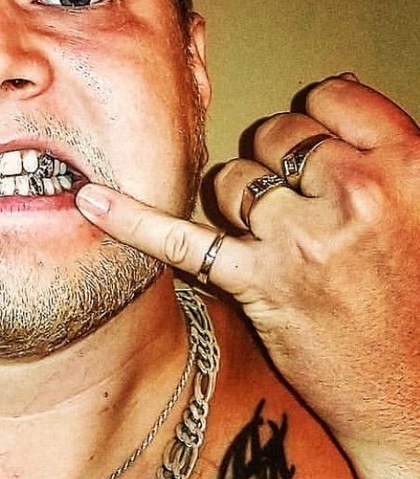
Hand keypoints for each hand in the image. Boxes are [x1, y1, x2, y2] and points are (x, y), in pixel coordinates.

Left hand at [75, 75, 419, 464]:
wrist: (408, 387)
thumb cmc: (412, 296)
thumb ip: (380, 152)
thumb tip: (336, 92)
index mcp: (408, 164)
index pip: (331, 99)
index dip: (310, 119)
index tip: (306, 139)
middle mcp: (357, 193)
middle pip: (273, 137)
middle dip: (271, 164)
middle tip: (291, 207)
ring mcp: (303, 240)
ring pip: (229, 180)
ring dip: (235, 203)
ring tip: (272, 242)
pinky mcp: (258, 283)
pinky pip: (182, 239)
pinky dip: (131, 219)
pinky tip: (90, 200)